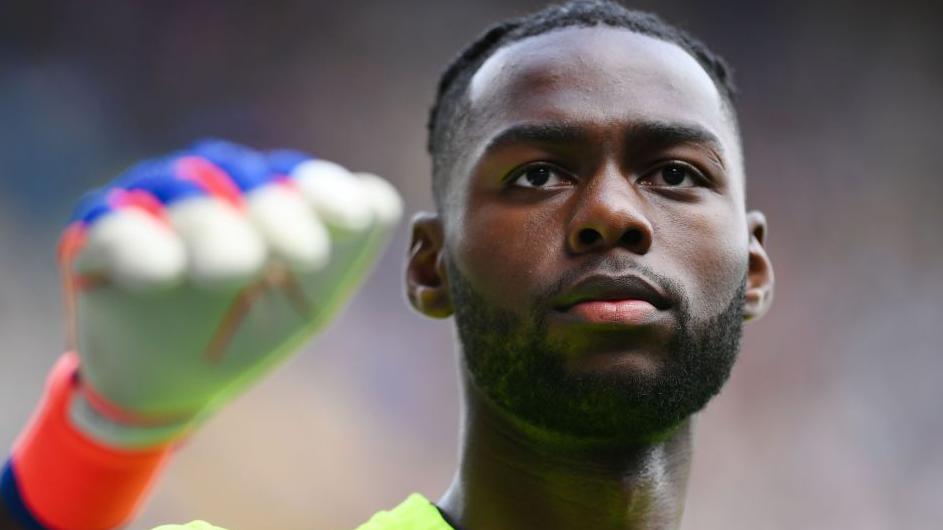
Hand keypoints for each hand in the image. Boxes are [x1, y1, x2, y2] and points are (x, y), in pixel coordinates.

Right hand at [58, 139, 401, 447]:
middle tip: (303, 254)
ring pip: (182, 194)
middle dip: (276, 211)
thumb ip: (348, 251)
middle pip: (241, 179)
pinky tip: (163, 272)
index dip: (324, 192)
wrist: (177, 385)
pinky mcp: (95, 239)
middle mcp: (209, 188)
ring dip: (213, 225)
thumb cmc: (251, 330)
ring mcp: (151, 207)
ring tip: (237, 269)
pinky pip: (113, 229)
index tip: (350, 218)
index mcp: (264, 195)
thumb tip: (380, 200)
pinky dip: (137, 244)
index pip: (297, 177)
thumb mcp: (311, 301)